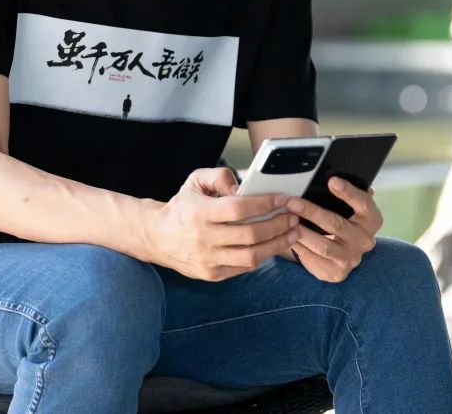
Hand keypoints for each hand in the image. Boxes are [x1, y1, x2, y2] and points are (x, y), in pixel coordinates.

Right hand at [143, 167, 301, 281]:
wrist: (158, 237)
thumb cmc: (182, 206)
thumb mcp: (195, 181)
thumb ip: (219, 176)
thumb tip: (243, 188)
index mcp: (198, 213)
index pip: (238, 209)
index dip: (263, 204)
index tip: (281, 199)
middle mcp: (203, 238)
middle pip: (250, 234)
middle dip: (278, 224)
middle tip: (292, 216)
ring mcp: (208, 260)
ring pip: (252, 256)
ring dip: (277, 244)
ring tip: (291, 233)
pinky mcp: (212, 274)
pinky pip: (245, 267)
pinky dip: (263, 256)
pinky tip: (273, 244)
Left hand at [284, 179, 382, 282]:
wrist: (340, 254)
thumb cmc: (340, 222)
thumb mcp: (346, 207)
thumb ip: (343, 194)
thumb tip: (333, 173)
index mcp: (371, 220)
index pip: (364, 204)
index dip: (349, 192)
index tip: (332, 180)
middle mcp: (365, 240)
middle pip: (337, 224)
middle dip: (311, 212)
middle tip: (291, 202)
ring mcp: (351, 258)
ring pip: (323, 245)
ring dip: (301, 231)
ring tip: (285, 219)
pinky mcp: (336, 272)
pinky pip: (313, 259)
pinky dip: (298, 246)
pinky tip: (286, 236)